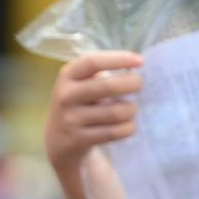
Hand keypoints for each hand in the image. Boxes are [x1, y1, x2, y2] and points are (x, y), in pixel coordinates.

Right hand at [44, 51, 143, 171]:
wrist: (58, 139)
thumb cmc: (81, 103)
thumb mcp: (81, 84)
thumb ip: (103, 76)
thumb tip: (139, 72)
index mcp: (67, 76)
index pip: (93, 62)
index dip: (119, 59)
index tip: (140, 61)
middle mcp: (65, 96)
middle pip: (108, 86)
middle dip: (133, 84)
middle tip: (139, 85)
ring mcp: (70, 119)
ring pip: (116, 112)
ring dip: (131, 110)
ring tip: (131, 109)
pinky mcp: (78, 139)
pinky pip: (115, 132)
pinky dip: (128, 128)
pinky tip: (127, 125)